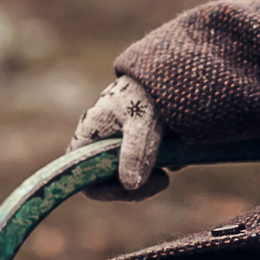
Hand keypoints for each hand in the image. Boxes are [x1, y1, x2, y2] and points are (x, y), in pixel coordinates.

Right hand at [70, 76, 168, 200]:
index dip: (103, 189)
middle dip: (136, 186)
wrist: (171, 71)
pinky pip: (144, 164)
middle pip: (108, 180)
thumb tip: (130, 186)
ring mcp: (119, 142)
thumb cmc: (148, 93)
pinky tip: (178, 154)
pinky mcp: (138, 141)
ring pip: (129, 174)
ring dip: (151, 176)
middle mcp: (100, 141)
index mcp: (89, 134)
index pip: (81, 175)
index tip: (132, 188)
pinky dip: (160, 165)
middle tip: (164, 180)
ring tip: (173, 162)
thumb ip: (136, 153)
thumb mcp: (142, 123)